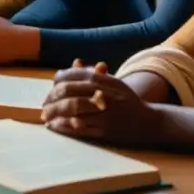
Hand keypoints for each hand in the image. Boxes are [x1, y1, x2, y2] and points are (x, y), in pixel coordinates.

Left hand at [41, 60, 161, 145]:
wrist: (149, 121)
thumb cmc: (127, 100)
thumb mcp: (113, 82)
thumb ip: (93, 73)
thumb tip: (75, 62)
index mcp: (104, 80)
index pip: (73, 75)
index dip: (57, 81)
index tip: (52, 87)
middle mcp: (103, 94)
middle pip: (68, 92)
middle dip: (51, 98)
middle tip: (44, 104)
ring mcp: (104, 113)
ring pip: (71, 110)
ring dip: (54, 113)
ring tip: (45, 116)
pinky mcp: (105, 131)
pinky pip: (79, 127)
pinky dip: (63, 126)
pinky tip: (54, 126)